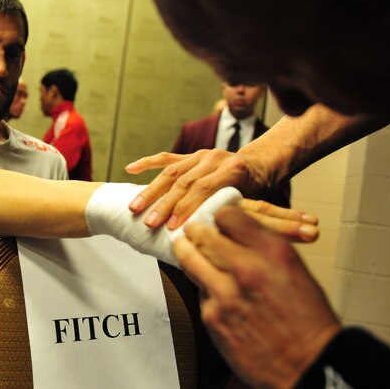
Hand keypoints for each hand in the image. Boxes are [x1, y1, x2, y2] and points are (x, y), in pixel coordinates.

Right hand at [126, 149, 270, 228]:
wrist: (259, 165)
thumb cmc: (255, 191)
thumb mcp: (254, 203)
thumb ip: (233, 213)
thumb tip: (211, 234)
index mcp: (232, 170)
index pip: (203, 189)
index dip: (187, 208)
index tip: (173, 227)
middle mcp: (214, 158)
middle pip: (184, 181)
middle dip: (164, 204)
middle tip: (149, 223)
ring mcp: (199, 155)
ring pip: (171, 172)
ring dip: (151, 191)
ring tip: (135, 207)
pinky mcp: (190, 155)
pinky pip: (166, 158)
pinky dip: (147, 163)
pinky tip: (130, 169)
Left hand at [174, 206, 340, 387]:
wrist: (310, 365)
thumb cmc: (307, 320)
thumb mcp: (295, 269)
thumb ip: (264, 247)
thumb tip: (240, 233)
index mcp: (273, 251)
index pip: (229, 216)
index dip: (220, 217)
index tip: (217, 220)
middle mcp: (247, 267)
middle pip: (204, 235)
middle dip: (196, 231)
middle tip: (192, 231)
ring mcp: (226, 292)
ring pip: (191, 259)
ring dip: (186, 251)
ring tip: (183, 246)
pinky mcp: (213, 316)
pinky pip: (199, 292)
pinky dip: (204, 289)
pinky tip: (212, 291)